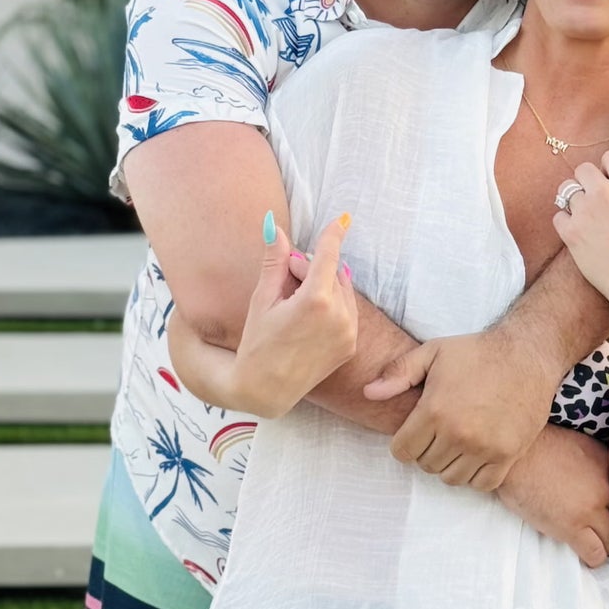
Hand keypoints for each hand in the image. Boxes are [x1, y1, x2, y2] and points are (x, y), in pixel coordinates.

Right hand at [229, 214, 358, 415]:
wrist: (265, 389)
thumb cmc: (257, 342)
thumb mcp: (262, 299)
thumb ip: (274, 261)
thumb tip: (274, 226)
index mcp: (315, 300)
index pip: (328, 255)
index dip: (333, 234)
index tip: (342, 219)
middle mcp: (339, 315)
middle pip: (332, 273)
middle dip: (313, 267)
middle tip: (288, 275)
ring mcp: (348, 332)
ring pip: (342, 291)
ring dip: (324, 286)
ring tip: (295, 299)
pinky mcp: (351, 345)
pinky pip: (347, 312)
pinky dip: (333, 305)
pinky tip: (309, 316)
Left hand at [364, 329, 561, 491]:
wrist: (527, 355)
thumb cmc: (476, 352)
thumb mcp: (433, 352)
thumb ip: (399, 373)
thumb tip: (368, 393)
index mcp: (435, 410)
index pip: (402, 451)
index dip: (405, 442)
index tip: (415, 430)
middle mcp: (458, 434)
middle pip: (426, 465)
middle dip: (427, 450)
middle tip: (439, 430)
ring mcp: (484, 448)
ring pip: (451, 477)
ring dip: (449, 463)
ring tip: (457, 440)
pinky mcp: (507, 455)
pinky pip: (481, 483)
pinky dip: (475, 474)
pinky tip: (476, 452)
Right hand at [498, 425, 608, 567]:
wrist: (514, 455)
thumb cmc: (538, 447)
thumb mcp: (578, 444)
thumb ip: (597, 464)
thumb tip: (603, 485)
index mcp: (608, 463)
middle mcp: (606, 486)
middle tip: (600, 529)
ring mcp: (591, 508)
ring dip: (603, 543)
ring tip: (591, 541)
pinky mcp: (573, 527)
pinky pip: (596, 554)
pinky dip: (593, 558)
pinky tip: (584, 553)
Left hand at [553, 149, 608, 312]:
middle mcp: (604, 192)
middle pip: (584, 169)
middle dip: (590, 181)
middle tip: (601, 202)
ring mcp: (585, 212)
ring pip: (567, 190)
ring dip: (576, 201)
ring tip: (590, 218)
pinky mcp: (571, 233)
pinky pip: (558, 215)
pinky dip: (566, 222)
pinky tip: (580, 233)